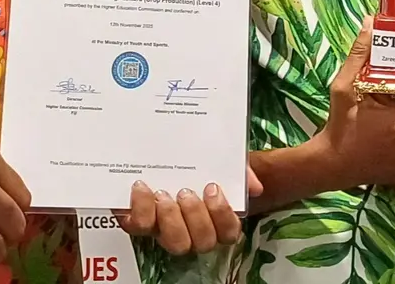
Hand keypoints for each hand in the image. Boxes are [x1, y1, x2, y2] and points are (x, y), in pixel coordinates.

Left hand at [122, 169, 263, 254]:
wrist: (161, 151)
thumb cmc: (196, 161)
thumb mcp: (220, 157)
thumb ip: (240, 169)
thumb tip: (254, 186)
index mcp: (215, 218)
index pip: (229, 232)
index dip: (222, 214)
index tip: (212, 188)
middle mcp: (193, 231)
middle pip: (203, 242)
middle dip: (195, 217)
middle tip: (185, 192)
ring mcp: (167, 230)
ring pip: (176, 244)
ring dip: (171, 220)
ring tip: (163, 195)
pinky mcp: (140, 222)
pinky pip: (140, 227)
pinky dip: (141, 209)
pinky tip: (142, 188)